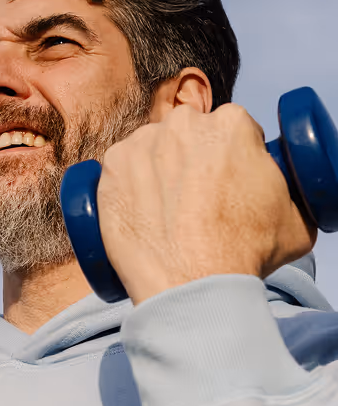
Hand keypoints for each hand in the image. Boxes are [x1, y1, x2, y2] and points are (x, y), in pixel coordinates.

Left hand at [96, 103, 316, 304]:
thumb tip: (268, 181)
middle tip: (192, 199)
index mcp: (232, 124)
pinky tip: (139, 212)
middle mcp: (183, 123)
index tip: (223, 182)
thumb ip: (278, 182)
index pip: (230, 130)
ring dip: (156, 170)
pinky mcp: (111, 165)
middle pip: (187, 136)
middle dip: (190, 159)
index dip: (229, 158)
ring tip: (164, 211)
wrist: (192, 282)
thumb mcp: (294, 214)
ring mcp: (143, 142)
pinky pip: (119, 167)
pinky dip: (125, 185)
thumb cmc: (244, 252)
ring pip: (151, 149)